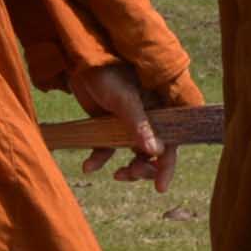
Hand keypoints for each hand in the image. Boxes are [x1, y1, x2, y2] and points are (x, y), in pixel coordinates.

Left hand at [66, 61, 178, 190]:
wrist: (79, 63)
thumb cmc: (107, 73)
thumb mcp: (124, 100)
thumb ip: (140, 125)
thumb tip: (154, 151)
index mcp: (161, 109)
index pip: (171, 141)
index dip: (167, 164)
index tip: (160, 187)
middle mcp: (148, 119)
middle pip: (154, 152)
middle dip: (144, 168)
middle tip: (128, 174)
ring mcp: (128, 124)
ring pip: (134, 155)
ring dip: (127, 168)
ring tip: (116, 174)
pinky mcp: (108, 127)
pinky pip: (108, 149)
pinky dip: (100, 160)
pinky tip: (88, 166)